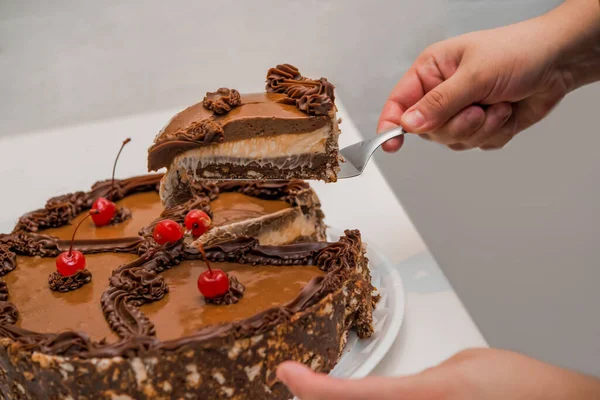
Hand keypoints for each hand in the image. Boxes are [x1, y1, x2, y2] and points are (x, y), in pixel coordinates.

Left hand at [277, 348, 599, 399]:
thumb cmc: (523, 388)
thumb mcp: (464, 367)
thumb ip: (422, 381)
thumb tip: (402, 391)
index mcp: (425, 398)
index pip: (353, 396)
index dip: (312, 388)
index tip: (287, 374)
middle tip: (302, 383)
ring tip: (322, 390)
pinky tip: (360, 398)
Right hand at [379, 0, 599, 151]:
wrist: (560, 62)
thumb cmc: (519, 51)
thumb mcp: (474, 75)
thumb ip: (439, 103)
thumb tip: (409, 124)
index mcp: (431, 72)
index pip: (400, 103)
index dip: (391, 124)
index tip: (391, 144)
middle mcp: (442, 93)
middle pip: (428, 130)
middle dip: (457, 125)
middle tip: (476, 110)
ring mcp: (462, 111)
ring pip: (454, 141)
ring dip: (480, 129)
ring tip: (497, 106)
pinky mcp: (482, 126)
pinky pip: (478, 145)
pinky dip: (496, 133)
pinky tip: (506, 111)